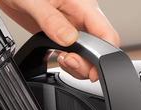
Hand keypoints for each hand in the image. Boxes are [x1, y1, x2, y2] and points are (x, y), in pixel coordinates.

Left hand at [0, 0, 118, 81]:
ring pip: (87, 52)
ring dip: (78, 64)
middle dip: (88, 63)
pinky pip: (73, 51)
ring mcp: (71, 25)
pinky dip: (68, 62)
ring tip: (62, 60)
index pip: (106, 33)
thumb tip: (68, 39)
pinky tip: (58, 59)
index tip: (92, 72)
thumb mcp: (34, 2)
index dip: (104, 56)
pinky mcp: (60, 33)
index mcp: (83, 5)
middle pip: (99, 47)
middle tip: (68, 62)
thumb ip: (51, 20)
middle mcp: (81, 16)